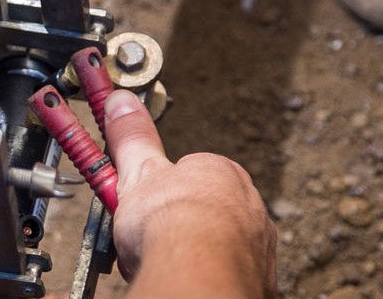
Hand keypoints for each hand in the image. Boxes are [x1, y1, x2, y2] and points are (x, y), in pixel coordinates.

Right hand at [105, 90, 275, 296]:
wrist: (197, 274)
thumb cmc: (175, 223)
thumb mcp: (139, 171)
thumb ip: (132, 137)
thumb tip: (122, 103)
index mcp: (221, 172)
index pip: (192, 173)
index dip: (163, 191)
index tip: (144, 203)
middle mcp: (248, 204)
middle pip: (209, 208)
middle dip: (182, 220)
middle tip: (152, 235)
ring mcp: (258, 243)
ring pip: (223, 242)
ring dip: (198, 248)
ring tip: (167, 259)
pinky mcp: (260, 279)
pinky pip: (232, 271)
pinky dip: (212, 273)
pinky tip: (189, 275)